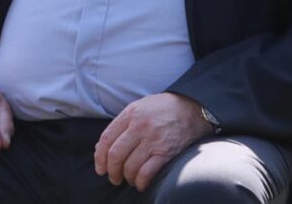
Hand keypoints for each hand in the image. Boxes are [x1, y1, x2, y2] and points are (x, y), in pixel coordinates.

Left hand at [94, 92, 213, 191]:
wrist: (192, 108)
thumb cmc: (163, 108)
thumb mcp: (139, 107)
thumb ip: (121, 124)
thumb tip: (102, 147)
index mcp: (131, 114)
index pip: (107, 139)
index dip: (100, 157)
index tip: (100, 168)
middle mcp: (140, 127)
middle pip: (116, 155)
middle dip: (111, 171)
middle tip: (113, 177)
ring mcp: (153, 140)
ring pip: (130, 167)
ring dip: (126, 178)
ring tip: (128, 179)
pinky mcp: (166, 153)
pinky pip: (146, 173)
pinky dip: (140, 182)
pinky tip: (140, 183)